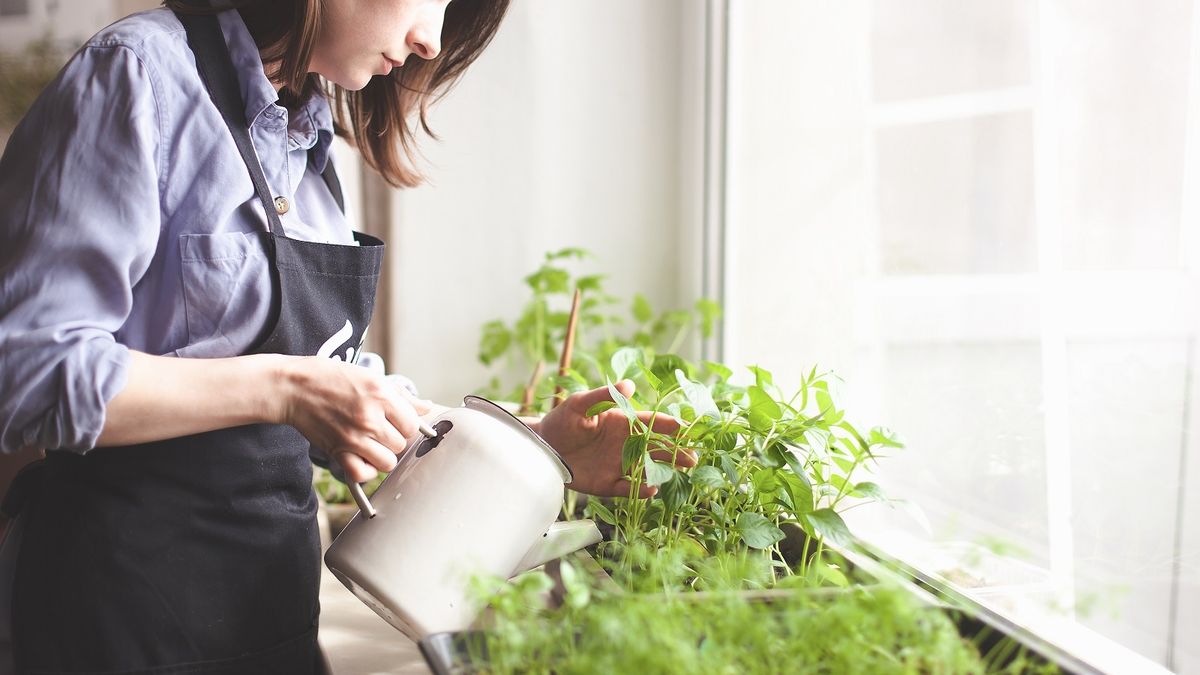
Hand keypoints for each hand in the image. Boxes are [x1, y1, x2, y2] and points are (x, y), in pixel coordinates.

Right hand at [277, 357, 432, 482]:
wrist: (293, 387)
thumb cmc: (330, 378)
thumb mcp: (371, 377)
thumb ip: (402, 395)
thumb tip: (425, 407)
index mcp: (381, 395)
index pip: (413, 424)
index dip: (406, 424)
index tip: (396, 421)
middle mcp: (370, 417)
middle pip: (401, 444)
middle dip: (394, 439)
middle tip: (380, 430)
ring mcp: (354, 437)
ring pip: (387, 462)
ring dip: (382, 456)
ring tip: (372, 444)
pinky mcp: (338, 451)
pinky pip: (363, 473)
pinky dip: (365, 470)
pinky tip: (361, 457)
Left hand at [534, 380, 695, 497]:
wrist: (541, 448)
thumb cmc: (560, 421)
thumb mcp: (579, 404)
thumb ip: (603, 395)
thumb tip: (630, 385)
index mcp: (621, 423)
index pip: (650, 423)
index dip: (668, 425)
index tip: (684, 427)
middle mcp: (624, 444)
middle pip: (656, 447)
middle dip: (676, 451)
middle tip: (695, 457)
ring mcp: (617, 464)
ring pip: (648, 468)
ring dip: (666, 469)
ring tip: (684, 471)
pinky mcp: (606, 483)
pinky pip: (627, 488)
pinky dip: (640, 490)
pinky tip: (651, 489)